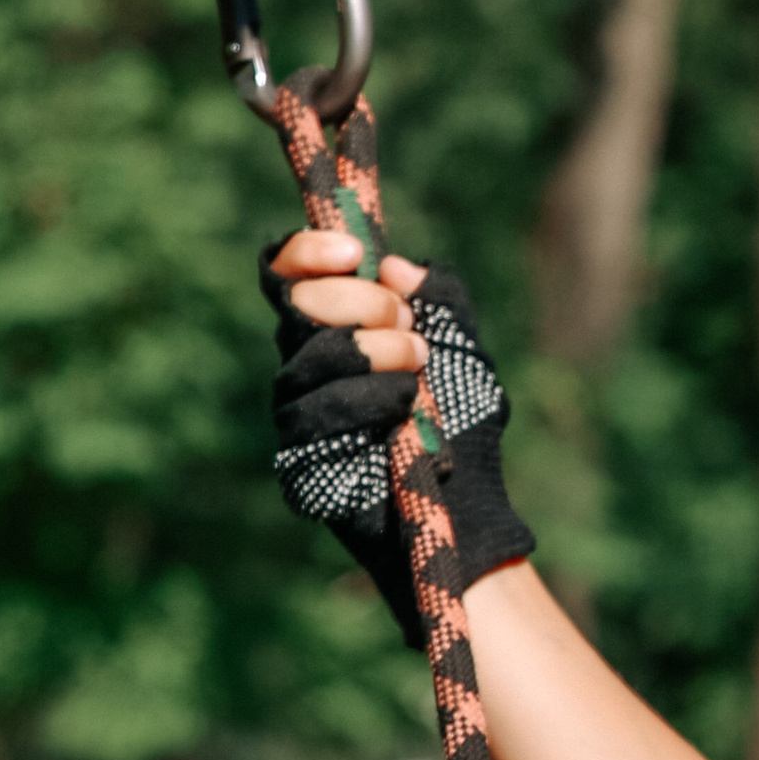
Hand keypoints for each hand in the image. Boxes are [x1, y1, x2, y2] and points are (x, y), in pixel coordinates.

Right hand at [261, 231, 534, 646]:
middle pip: (295, 306)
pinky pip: (312, 416)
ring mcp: (296, 416)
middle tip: (406, 323)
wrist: (471, 507)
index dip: (306, 252)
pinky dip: (368, 400)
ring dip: (374, 352)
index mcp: (333, 333)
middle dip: (359, 302)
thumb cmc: (466, 428)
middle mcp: (304, 369)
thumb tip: (397, 264)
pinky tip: (403, 409)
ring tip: (418, 369)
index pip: (287, 276)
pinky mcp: (299, 463)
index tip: (354, 252)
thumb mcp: (463, 351)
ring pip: (305, 359)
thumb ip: (439, 301)